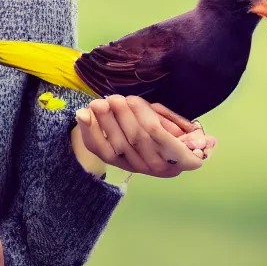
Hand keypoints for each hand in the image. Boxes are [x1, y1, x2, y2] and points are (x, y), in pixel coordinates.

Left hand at [75, 95, 216, 177]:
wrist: (166, 153)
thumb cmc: (176, 133)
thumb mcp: (181, 125)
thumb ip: (169, 120)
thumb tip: (151, 116)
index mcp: (183, 157)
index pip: (161, 138)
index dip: (144, 118)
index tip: (133, 100)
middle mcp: (158, 166)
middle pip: (136, 139)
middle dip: (122, 116)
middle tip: (114, 98)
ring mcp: (136, 166)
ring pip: (116, 145)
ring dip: (105, 121)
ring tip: (99, 103)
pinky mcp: (116, 161)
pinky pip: (100, 149)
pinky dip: (89, 131)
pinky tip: (83, 114)